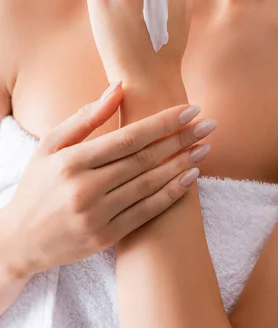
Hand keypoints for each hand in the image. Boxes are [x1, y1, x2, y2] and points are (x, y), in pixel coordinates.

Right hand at [3, 83, 213, 279]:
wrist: (19, 240)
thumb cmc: (38, 185)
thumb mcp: (51, 145)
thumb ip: (85, 117)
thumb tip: (119, 87)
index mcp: (71, 161)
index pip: (128, 137)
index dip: (163, 122)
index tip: (190, 109)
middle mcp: (84, 188)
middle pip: (144, 159)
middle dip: (181, 139)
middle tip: (209, 125)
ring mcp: (95, 216)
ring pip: (149, 185)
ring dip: (182, 165)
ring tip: (206, 148)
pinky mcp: (104, 238)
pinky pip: (145, 213)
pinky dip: (170, 195)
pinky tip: (190, 178)